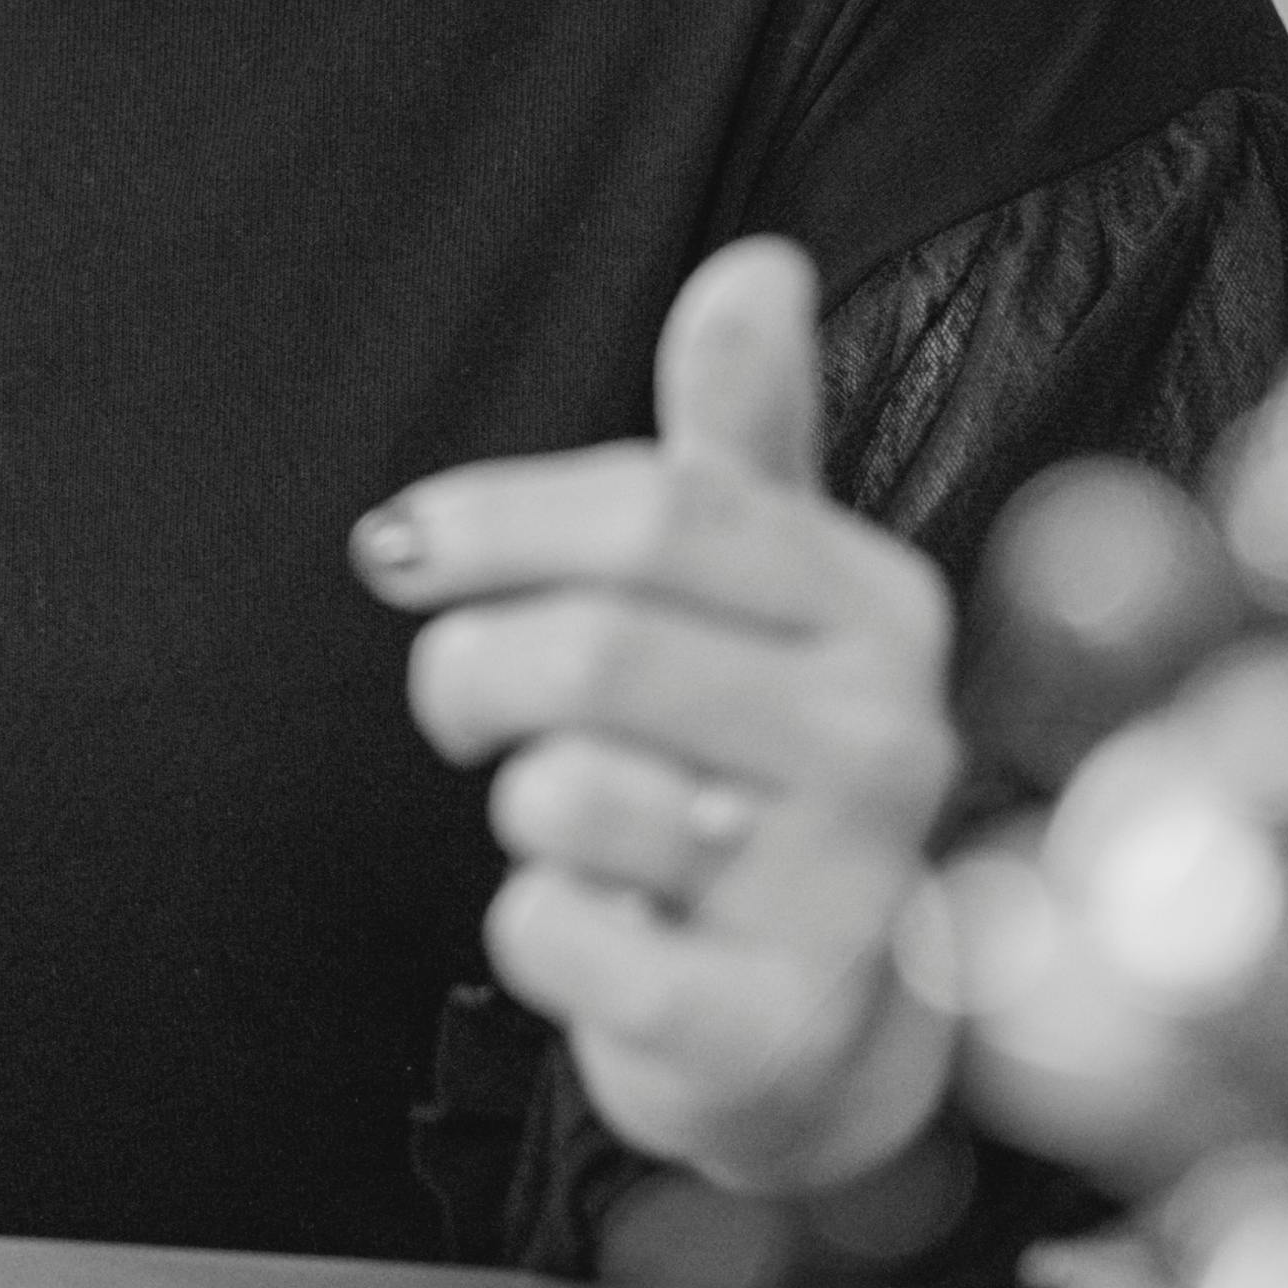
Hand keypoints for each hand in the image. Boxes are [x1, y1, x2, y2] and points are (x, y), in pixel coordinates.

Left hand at [361, 236, 965, 1194]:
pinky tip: (598, 927)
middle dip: (470, 669)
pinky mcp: (770, 1027)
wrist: (826, 1026)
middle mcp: (890, 742)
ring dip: (520, 806)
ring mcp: (842, 895)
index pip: (661, 508)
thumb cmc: (758, 771)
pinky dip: (535, 929)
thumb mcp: (766, 597)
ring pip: (565, 793)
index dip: (496, 516)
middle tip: (455, 707)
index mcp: (877, 609)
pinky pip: (559, 936)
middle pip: (592, 646)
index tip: (396, 548)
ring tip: (571, 822)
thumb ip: (740, 438)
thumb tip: (759, 259)